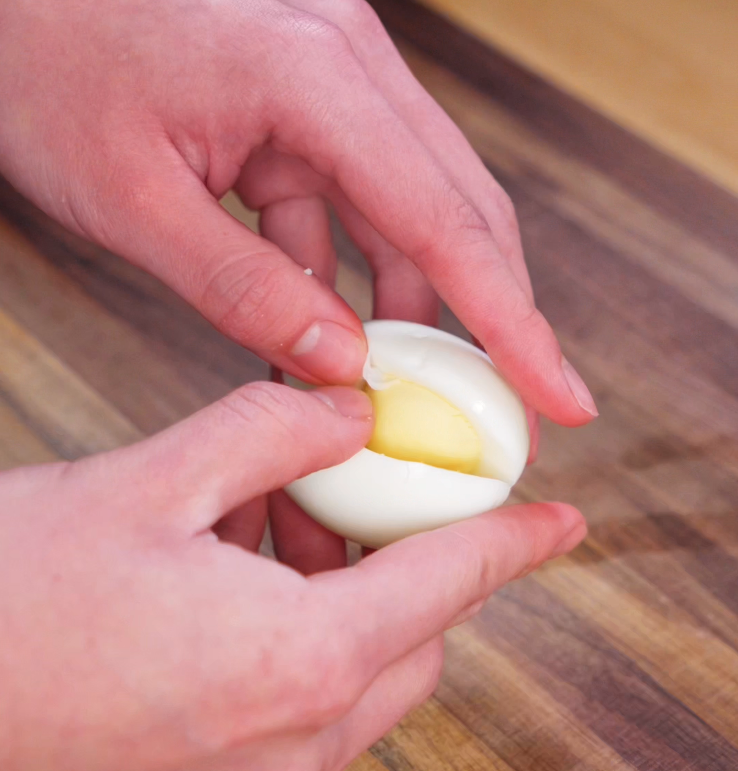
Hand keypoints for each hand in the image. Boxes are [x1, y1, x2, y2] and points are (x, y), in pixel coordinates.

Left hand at [0, 0, 596, 435]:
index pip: (447, 224)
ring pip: (411, 219)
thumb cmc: (46, 60)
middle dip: (489, 323)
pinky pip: (353, 210)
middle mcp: (347, 71)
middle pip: (459, 216)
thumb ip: (244, 288)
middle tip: (508, 411)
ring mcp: (332, 88)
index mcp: (313, 77)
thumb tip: (341, 365)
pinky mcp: (306, 113)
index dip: (515, 324)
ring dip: (412, 312)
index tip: (563, 394)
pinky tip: (332, 339)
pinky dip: (351, 281)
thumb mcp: (135, 197)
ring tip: (406, 396)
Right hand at [0, 381, 584, 770]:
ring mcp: (259, 768)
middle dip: (409, 554)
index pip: (450, 583)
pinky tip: (240, 569)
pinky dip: (302, 626)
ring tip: (277, 520)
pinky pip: (308, 694)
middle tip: (363, 488)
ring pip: (364, 665)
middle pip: (415, 630)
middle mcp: (295, 736)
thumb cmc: (21, 599)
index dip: (513, 541)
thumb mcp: (151, 482)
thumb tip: (349, 411)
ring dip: (346, 589)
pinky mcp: (221, 770)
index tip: (560, 518)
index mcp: (299, 658)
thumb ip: (271, 431)